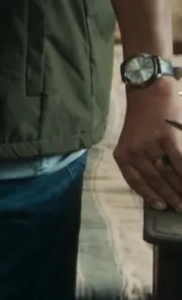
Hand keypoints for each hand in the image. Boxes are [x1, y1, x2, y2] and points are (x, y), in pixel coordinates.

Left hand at [114, 83, 181, 210]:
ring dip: (181, 189)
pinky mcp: (167, 138)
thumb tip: (158, 187)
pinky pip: (180, 162)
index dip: (150, 197)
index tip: (161, 208)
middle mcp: (134, 152)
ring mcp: (151, 145)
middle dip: (171, 196)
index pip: (136, 182)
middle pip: (155, 181)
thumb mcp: (133, 141)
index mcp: (123, 155)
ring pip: (170, 174)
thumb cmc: (143, 118)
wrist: (148, 91)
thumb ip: (141, 161)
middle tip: (181, 208)